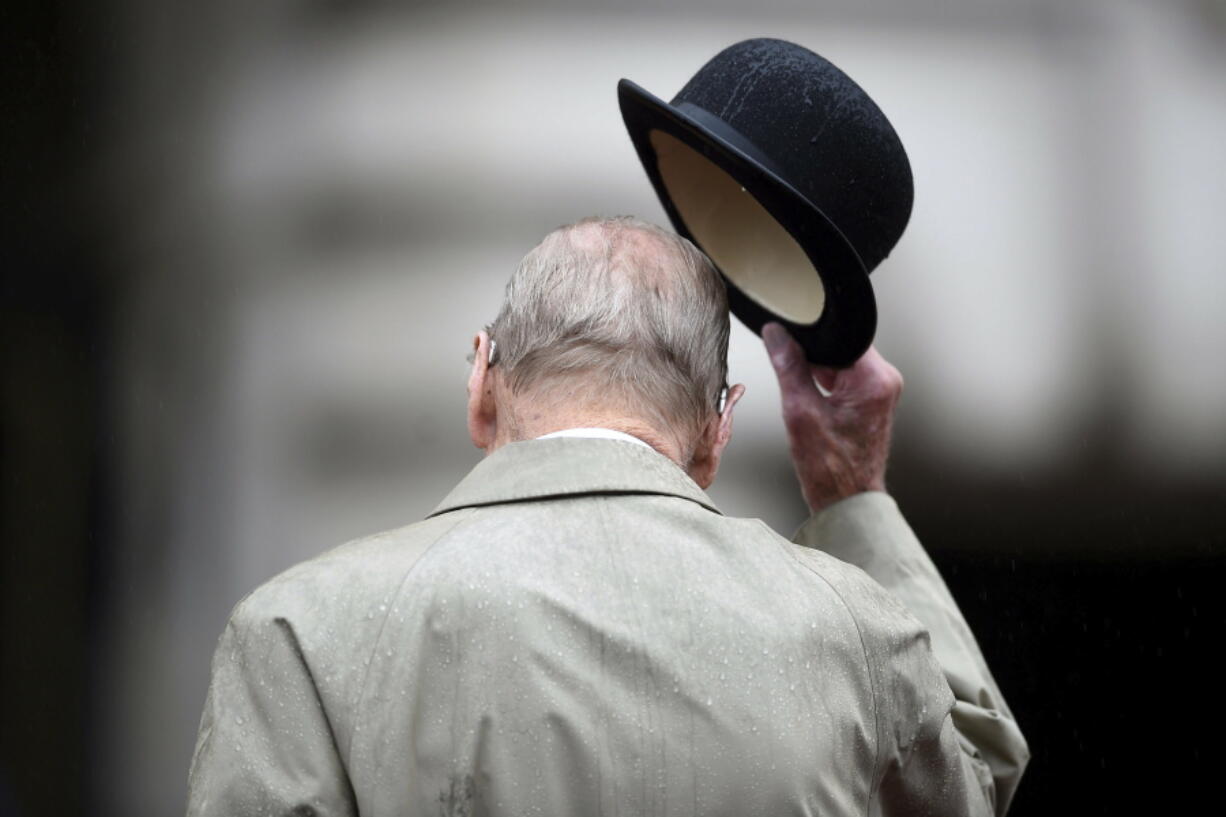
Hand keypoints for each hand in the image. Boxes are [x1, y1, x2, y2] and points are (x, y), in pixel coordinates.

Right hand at [762, 323, 903, 512]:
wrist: (847, 501)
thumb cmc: (832, 470)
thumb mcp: (799, 411)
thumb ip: (788, 366)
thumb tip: (776, 335)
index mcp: (875, 380)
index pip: (840, 335)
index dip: (811, 335)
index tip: (790, 344)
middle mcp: (884, 381)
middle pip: (840, 347)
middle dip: (813, 358)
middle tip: (800, 387)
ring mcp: (880, 391)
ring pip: (840, 362)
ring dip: (818, 375)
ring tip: (811, 406)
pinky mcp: (871, 400)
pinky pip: (844, 378)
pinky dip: (825, 386)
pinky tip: (816, 409)